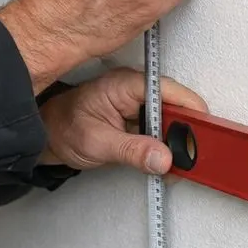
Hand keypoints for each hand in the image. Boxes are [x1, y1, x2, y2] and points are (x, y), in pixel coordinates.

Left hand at [38, 67, 207, 174]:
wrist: (44, 135)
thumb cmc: (61, 128)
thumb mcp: (97, 143)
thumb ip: (132, 151)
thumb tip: (163, 158)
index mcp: (126, 85)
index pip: (170, 91)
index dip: (190, 112)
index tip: (203, 133)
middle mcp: (134, 90)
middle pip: (175, 107)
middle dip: (185, 132)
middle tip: (190, 156)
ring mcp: (136, 104)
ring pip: (170, 120)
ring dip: (174, 141)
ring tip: (176, 163)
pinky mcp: (136, 119)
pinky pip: (159, 130)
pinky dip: (164, 146)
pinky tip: (163, 161)